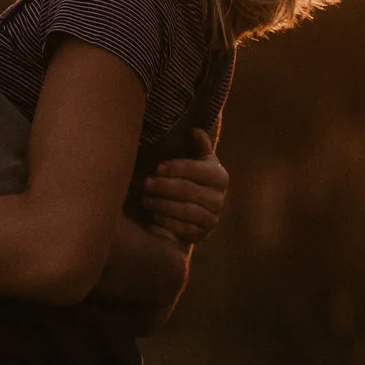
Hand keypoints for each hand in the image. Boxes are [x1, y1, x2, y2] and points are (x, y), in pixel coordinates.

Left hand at [140, 129, 227, 245]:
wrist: (194, 209)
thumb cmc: (190, 178)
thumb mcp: (195, 159)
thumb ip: (197, 145)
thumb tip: (194, 130)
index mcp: (219, 176)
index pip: (196, 170)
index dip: (176, 168)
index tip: (156, 167)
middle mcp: (219, 199)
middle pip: (189, 191)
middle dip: (164, 186)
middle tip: (145, 183)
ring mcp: (212, 219)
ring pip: (185, 211)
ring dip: (162, 204)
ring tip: (145, 199)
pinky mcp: (202, 235)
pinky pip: (184, 229)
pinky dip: (167, 222)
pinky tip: (154, 215)